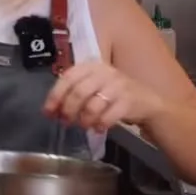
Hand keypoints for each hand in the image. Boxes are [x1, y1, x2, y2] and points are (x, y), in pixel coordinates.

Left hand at [43, 60, 165, 133]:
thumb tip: (50, 110)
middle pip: (79, 92)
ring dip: (84, 119)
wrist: (147, 102)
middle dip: (68, 110)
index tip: (48, 112)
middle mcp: (105, 72)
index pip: (68, 77)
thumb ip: (73, 94)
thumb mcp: (94, 87)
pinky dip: (100, 124)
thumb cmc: (115, 95)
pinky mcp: (129, 100)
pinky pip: (108, 115)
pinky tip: (99, 128)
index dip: (55, 95)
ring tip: (83, 126)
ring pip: (92, 105)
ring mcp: (118, 85)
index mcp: (92, 66)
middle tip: (65, 122)